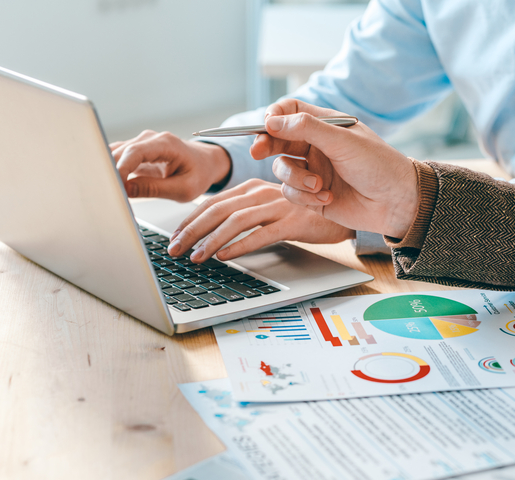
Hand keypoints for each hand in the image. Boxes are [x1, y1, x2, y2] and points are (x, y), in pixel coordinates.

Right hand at [109, 131, 230, 200]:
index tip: (114, 186)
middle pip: (120, 152)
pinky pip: (117, 159)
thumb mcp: (183, 189)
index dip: (121, 168)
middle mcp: (150, 139)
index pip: (135, 152)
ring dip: (109, 172)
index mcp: (166, 144)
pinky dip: (112, 172)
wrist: (205, 163)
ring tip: (107, 191)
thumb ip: (155, 189)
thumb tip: (127, 190)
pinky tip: (111, 186)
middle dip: (111, 172)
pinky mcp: (135, 152)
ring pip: (115, 154)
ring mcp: (141, 143)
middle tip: (107, 194)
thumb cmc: (199, 174)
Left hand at [165, 179, 354, 261]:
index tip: (173, 237)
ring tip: (196, 257)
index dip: (189, 220)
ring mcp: (277, 206)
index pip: (212, 203)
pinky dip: (240, 245)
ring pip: (236, 221)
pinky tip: (225, 256)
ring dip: (211, 240)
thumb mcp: (267, 207)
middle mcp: (261, 192)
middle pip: (218, 210)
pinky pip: (262, 234)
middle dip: (191, 231)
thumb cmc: (301, 211)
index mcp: (251, 187)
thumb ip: (243, 214)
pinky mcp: (292, 222)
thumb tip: (211, 232)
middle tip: (174, 249)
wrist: (341, 208)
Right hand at [250, 99, 418, 237]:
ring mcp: (312, 171)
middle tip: (257, 151)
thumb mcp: (342, 141)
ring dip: (296, 179)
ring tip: (319, 186)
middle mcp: (316, 146)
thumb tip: (272, 121)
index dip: (274, 116)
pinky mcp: (312, 197)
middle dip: (266, 145)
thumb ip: (306, 129)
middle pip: (277, 140)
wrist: (396, 203)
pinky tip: (327, 199)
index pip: (289, 111)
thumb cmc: (378, 165)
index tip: (267, 126)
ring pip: (282, 170)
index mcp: (325, 125)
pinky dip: (304, 197)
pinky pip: (291, 194)